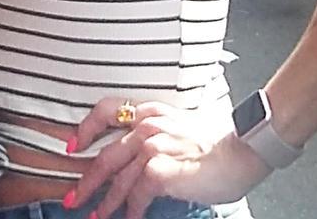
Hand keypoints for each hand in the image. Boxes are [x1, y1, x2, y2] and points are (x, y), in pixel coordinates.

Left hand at [64, 98, 270, 218]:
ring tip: (100, 216)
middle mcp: (148, 124)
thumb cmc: (219, 142)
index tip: (73, 144)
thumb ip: (159, 135)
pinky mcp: (160, 169)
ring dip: (107, 202)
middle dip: (87, 180)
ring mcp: (152, 146)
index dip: (86, 128)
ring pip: (118, 179)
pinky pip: (137, 195)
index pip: (106, 109)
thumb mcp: (182, 127)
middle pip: (106, 154)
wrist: (243, 149)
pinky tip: (133, 218)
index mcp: (152, 111)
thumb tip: (142, 160)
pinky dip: (132, 211)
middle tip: (74, 197)